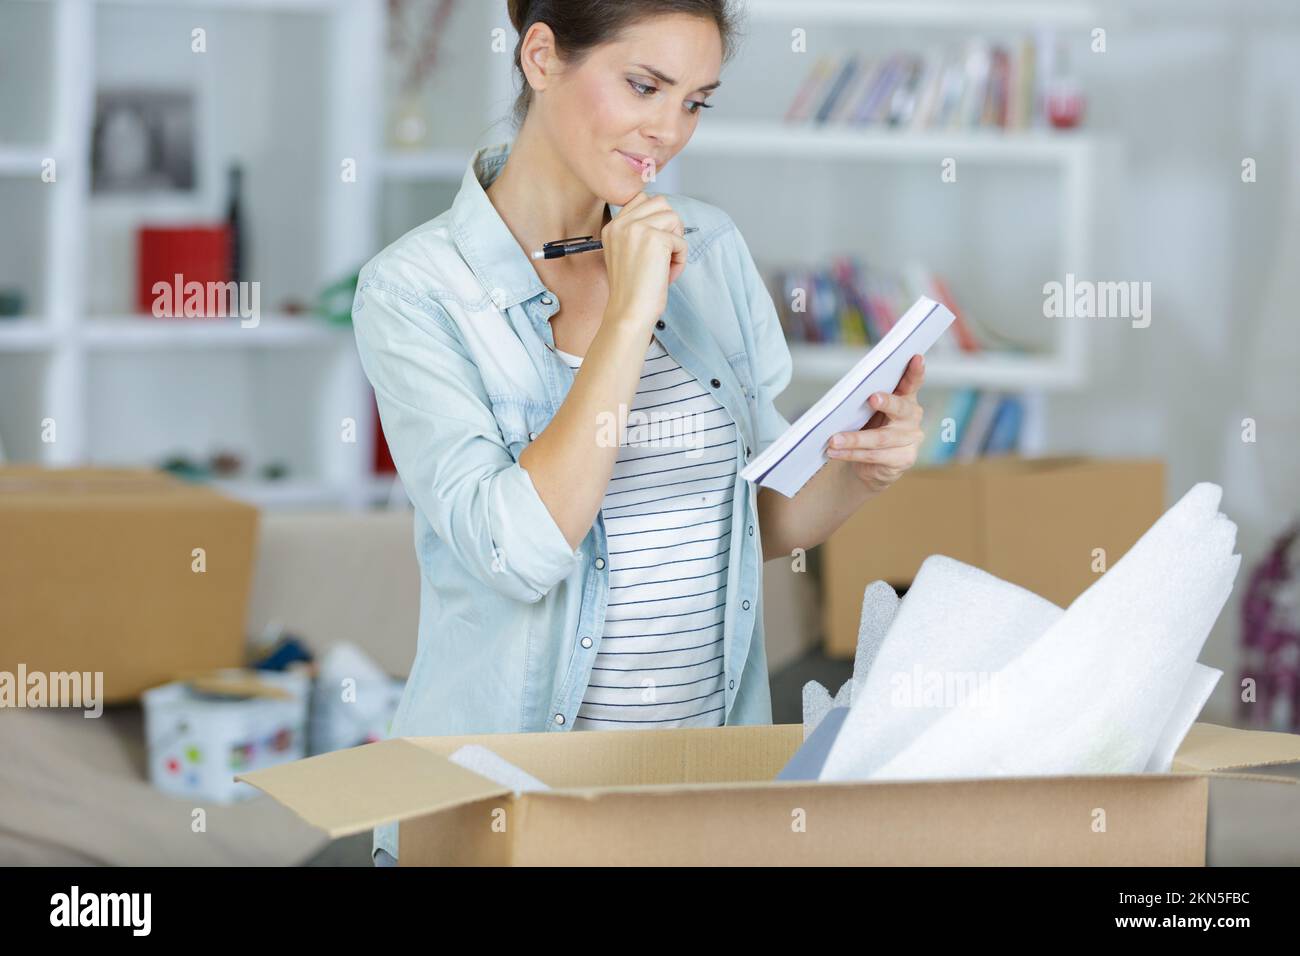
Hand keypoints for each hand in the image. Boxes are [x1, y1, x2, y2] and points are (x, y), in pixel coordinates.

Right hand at [600, 192, 689, 328]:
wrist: (629, 312)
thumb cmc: (631, 291)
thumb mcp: (626, 254)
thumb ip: (638, 233)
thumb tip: (667, 218)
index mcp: (612, 227)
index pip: (641, 199)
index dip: (657, 217)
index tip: (658, 241)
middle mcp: (622, 224)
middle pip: (660, 203)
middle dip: (670, 226)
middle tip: (665, 251)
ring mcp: (637, 229)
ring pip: (673, 217)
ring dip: (676, 241)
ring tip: (666, 263)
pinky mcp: (655, 239)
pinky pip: (681, 241)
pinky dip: (680, 259)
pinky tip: (667, 274)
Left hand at [825, 354, 925, 493]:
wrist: (872, 463)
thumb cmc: (869, 426)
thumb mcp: (869, 410)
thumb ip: (866, 398)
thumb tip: (846, 391)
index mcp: (906, 397)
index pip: (913, 382)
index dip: (916, 371)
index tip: (916, 357)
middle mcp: (912, 416)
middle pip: (900, 408)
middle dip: (886, 402)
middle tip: (872, 398)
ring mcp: (911, 439)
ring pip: (880, 438)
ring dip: (854, 439)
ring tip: (833, 440)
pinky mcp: (903, 459)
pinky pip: (874, 456)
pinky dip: (852, 454)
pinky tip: (835, 452)